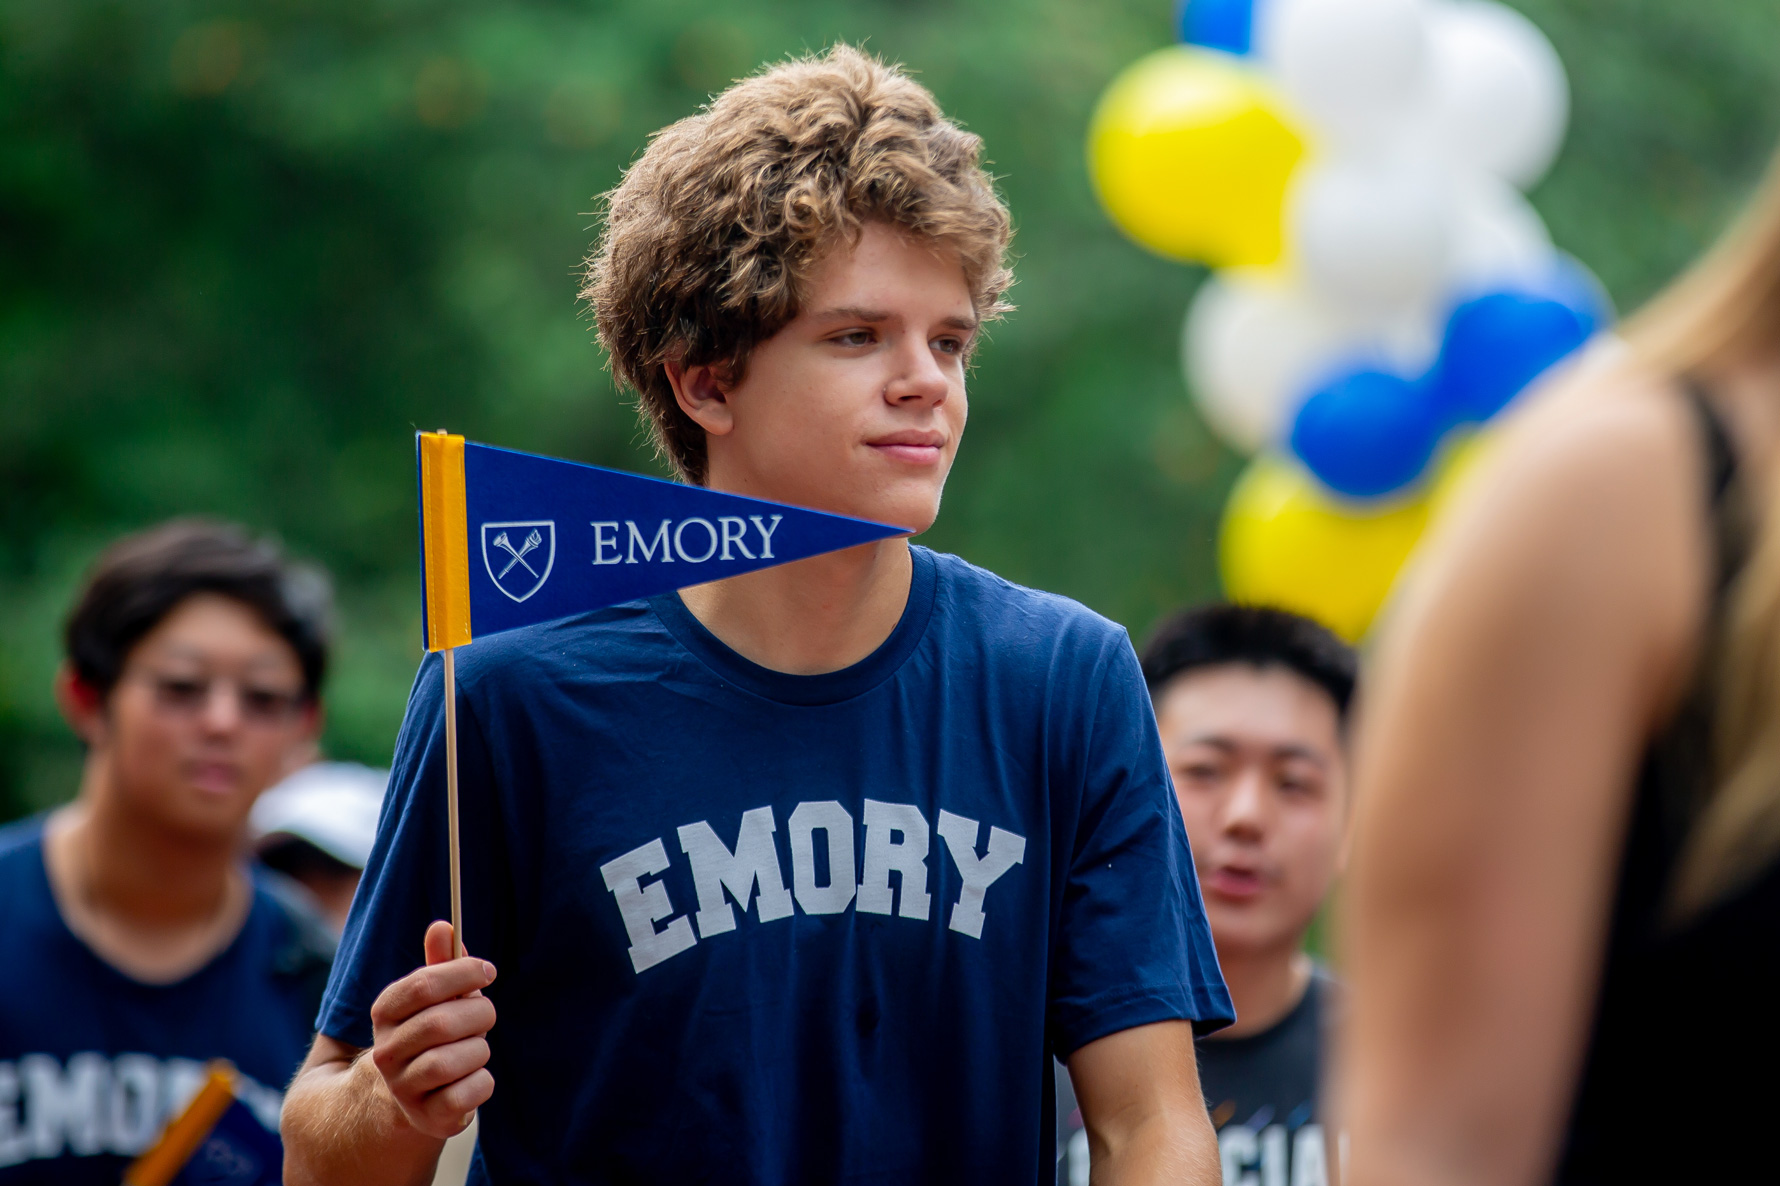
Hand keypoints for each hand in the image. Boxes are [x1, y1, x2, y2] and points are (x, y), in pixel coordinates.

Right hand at [368, 920, 496, 1139]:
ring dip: (480, 1049)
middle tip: (484, 1016)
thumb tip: (443, 926)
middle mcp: (386, 1052)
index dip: (463, 973)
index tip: (487, 971)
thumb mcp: (435, 997)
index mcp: (385, 1014)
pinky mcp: (427, 1117)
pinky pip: (469, 1092)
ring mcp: (403, 1088)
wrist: (414, 1097)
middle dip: (478, 1013)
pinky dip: (482, 1082)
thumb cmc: (433, 1034)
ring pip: (457, 1059)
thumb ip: (442, 963)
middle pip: (443, 1022)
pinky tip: (473, 1078)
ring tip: (474, 1050)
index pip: (423, 985)